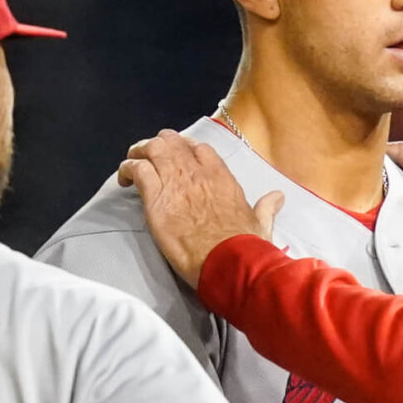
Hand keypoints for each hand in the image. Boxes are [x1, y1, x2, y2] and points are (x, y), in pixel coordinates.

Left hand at [118, 131, 283, 288]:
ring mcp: (175, 181)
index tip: (177, 160)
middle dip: (158, 147)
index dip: (184, 150)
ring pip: (151, 148)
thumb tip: (278, 197)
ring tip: (132, 165)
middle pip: (171, 141)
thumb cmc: (244, 246)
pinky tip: (124, 181)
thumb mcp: (261, 223)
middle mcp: (197, 172)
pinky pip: (136, 169)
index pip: (198, 148)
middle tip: (150, 161)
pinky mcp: (156, 197)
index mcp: (221, 176)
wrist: (227, 261)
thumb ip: (266, 207)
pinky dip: (127, 170)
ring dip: (138, 153)